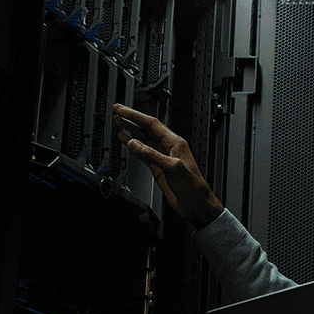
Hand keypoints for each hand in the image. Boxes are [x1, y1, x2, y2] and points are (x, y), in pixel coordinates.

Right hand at [111, 103, 222, 227]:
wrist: (196, 204)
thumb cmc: (193, 186)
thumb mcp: (173, 168)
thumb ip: (152, 155)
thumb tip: (134, 144)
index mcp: (175, 142)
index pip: (152, 124)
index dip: (136, 116)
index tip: (123, 110)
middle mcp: (168, 147)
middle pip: (146, 129)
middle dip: (131, 119)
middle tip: (117, 111)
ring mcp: (162, 157)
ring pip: (143, 140)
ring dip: (130, 131)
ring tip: (118, 123)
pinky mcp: (157, 168)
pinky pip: (142, 154)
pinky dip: (132, 147)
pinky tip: (125, 141)